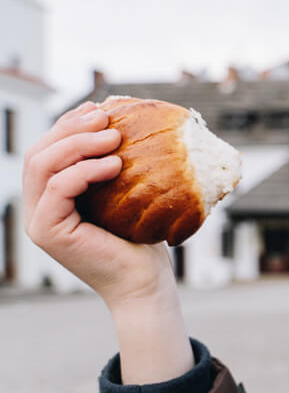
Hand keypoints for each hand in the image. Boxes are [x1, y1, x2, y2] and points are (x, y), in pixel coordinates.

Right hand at [23, 100, 175, 308]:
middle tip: (106, 116)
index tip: (99, 108)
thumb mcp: (126, 195)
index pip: (48, 151)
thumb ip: (113, 165)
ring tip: (114, 136)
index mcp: (51, 199)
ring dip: (78, 143)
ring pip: (43, 165)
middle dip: (71, 127)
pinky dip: (84, 170)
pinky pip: (58, 188)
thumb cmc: (143, 241)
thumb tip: (121, 123)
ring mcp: (38, 221)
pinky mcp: (48, 232)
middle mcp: (38, 209)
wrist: (146, 283)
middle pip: (39, 153)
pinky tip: (115, 164)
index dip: (68, 124)